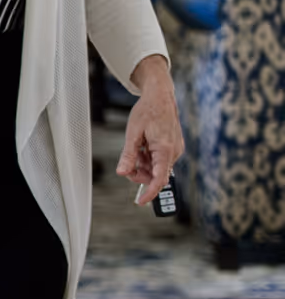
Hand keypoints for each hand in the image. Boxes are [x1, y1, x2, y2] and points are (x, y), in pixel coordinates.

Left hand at [119, 55, 183, 205]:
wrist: (161, 96)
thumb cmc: (147, 111)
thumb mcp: (132, 134)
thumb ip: (128, 155)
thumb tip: (122, 172)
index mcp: (165, 149)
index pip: (160, 178)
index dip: (150, 192)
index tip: (141, 201)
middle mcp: (174, 151)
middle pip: (156, 175)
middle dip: (140, 173)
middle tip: (127, 163)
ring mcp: (175, 149)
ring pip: (157, 168)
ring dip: (144, 165)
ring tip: (136, 148)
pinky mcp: (173, 147)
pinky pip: (160, 160)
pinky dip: (149, 158)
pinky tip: (143, 147)